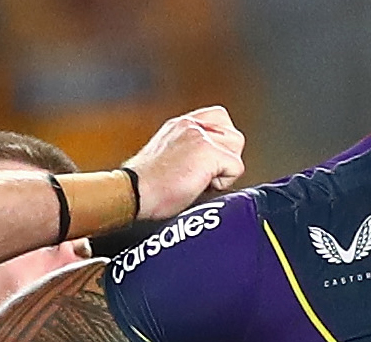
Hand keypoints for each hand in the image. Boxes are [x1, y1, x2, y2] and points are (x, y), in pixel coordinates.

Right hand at [123, 106, 245, 219]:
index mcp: (181, 125)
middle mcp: (190, 125)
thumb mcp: (168, 156)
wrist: (134, 193)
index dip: (221, 144)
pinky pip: (236, 168)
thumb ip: (190, 149)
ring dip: (224, 170)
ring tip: (200, 179)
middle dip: (226, 158)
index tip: (205, 164)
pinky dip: (223, 183)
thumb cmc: (146, 186)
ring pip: (237, 149)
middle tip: (203, 174)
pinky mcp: (208, 151)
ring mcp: (200, 136)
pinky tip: (200, 185)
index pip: (220, 118)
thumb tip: (213, 163)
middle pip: (234, 135)